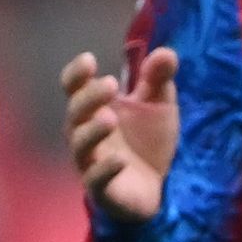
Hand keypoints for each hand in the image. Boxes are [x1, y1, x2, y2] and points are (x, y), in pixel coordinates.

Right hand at [65, 46, 178, 222]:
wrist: (157, 188)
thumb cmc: (147, 141)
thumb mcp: (158, 106)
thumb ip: (158, 80)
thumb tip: (167, 52)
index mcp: (94, 109)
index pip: (74, 88)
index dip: (76, 74)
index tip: (88, 59)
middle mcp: (85, 133)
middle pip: (75, 113)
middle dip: (89, 98)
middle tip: (111, 84)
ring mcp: (91, 162)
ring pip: (81, 145)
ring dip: (92, 131)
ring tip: (110, 118)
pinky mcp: (102, 190)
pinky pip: (96, 180)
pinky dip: (105, 170)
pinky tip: (119, 161)